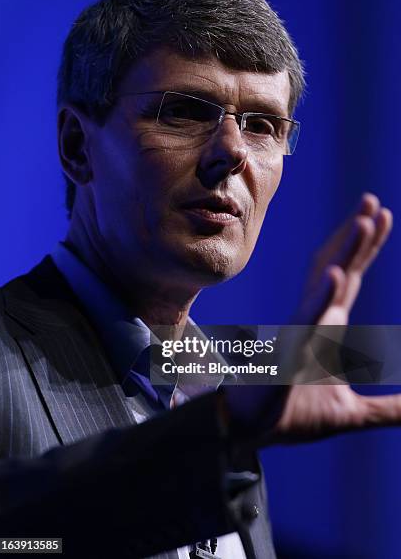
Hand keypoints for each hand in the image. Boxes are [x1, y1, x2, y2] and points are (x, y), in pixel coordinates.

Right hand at [223, 193, 394, 444]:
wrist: (248, 433)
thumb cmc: (291, 416)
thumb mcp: (352, 414)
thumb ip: (389, 409)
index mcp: (327, 328)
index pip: (350, 279)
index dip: (365, 247)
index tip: (380, 215)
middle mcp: (314, 321)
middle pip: (340, 269)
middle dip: (357, 236)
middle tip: (373, 201)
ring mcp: (301, 333)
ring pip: (326, 286)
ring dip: (345, 253)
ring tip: (364, 220)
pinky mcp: (287, 353)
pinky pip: (307, 322)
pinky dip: (323, 299)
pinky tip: (338, 276)